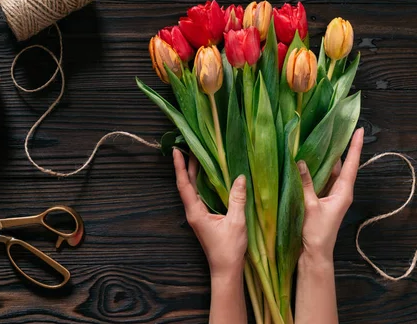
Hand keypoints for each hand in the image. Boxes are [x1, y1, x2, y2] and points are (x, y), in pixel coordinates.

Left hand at [172, 149, 247, 277]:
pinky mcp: (204, 218)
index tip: (176, 151)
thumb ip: (237, 199)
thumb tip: (240, 177)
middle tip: (187, 146)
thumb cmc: (229, 249)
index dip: (180, 167)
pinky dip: (200, 182)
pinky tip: (207, 176)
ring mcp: (197, 215)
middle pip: (186, 184)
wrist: (226, 270)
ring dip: (192, 173)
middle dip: (186, 165)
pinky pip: (199, 195)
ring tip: (196, 155)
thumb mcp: (236, 222)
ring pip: (192, 189)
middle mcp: (193, 212)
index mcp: (195, 212)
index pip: (184, 185)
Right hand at [297, 128, 363, 262]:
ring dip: (327, 158)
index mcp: (343, 192)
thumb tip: (300, 162)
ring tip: (322, 139)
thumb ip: (305, 183)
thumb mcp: (310, 205)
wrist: (315, 253)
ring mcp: (331, 195)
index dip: (355, 147)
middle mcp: (340, 191)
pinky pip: (322, 180)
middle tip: (337, 129)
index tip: (359, 130)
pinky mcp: (322, 199)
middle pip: (342, 165)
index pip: (351, 164)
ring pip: (331, 172)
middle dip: (340, 148)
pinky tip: (309, 160)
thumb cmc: (316, 232)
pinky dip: (317, 170)